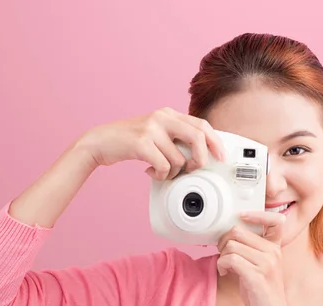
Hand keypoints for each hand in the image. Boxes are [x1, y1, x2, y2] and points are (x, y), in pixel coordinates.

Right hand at [77, 107, 225, 179]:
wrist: (100, 141)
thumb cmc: (130, 142)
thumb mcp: (155, 133)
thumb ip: (175, 138)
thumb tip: (200, 156)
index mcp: (169, 113)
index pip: (202, 125)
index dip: (216, 142)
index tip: (221, 157)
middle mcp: (162, 117)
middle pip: (198, 136)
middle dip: (201, 158)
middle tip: (192, 169)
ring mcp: (151, 128)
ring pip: (179, 158)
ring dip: (172, 173)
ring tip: (160, 172)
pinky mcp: (141, 142)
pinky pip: (163, 165)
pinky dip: (160, 175)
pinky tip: (150, 172)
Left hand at [217, 211, 292, 305]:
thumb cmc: (262, 293)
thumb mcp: (261, 265)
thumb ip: (251, 249)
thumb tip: (230, 234)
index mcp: (275, 247)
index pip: (275, 220)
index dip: (257, 214)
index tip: (242, 216)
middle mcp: (273, 253)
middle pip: (238, 231)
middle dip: (224, 241)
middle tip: (223, 253)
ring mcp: (266, 264)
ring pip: (231, 245)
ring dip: (221, 256)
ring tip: (225, 266)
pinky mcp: (256, 276)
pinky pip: (230, 259)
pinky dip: (222, 265)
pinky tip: (225, 272)